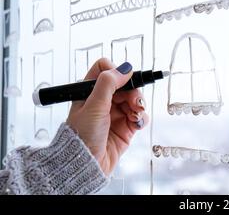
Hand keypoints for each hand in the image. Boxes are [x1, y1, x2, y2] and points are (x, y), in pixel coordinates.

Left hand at [67, 59, 148, 175]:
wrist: (86, 164)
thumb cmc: (83, 136)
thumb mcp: (94, 105)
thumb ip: (109, 83)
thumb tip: (125, 68)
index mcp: (90, 91)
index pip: (105, 69)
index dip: (116, 72)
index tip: (124, 82)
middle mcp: (103, 101)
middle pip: (126, 84)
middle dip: (133, 92)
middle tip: (135, 103)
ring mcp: (115, 114)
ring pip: (135, 99)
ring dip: (138, 106)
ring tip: (135, 116)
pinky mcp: (126, 127)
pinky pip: (140, 116)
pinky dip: (141, 118)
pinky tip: (136, 124)